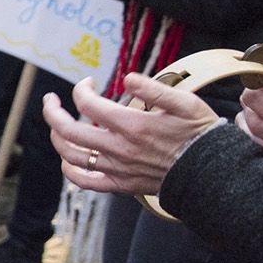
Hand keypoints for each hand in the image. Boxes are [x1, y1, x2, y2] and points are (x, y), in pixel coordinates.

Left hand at [42, 74, 222, 196]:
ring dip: (57, 138)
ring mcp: (117, 168)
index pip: (87, 103)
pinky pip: (84, 182)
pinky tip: (68, 159)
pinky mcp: (120, 185)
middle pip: (68, 130)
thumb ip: (154, 88)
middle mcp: (119, 148)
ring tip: (56, 125)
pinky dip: (69, 169)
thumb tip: (127, 77)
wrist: (212, 172)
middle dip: (52, 111)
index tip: (88, 82)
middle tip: (50, 100)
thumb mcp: (184, 102)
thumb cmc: (199, 133)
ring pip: (71, 155)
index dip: (81, 89)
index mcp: (132, 125)